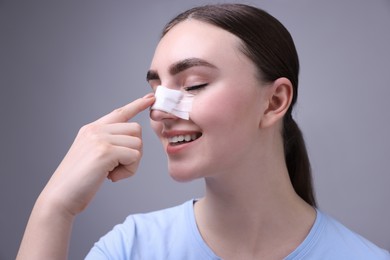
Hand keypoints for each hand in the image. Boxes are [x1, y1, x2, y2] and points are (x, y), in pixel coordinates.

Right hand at [41, 94, 154, 215]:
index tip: (151, 97)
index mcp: (92, 129)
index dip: (137, 105)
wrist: (60, 197)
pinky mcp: (105, 151)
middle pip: (136, 130)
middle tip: (119, 167)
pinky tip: (112, 178)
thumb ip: (109, 144)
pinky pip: (134, 156)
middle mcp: (96, 130)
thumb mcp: (92, 156)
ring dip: (132, 163)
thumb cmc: (78, 182)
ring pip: (138, 143)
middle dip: (134, 151)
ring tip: (113, 173)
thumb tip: (133, 141)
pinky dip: (129, 171)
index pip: (120, 112)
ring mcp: (100, 138)